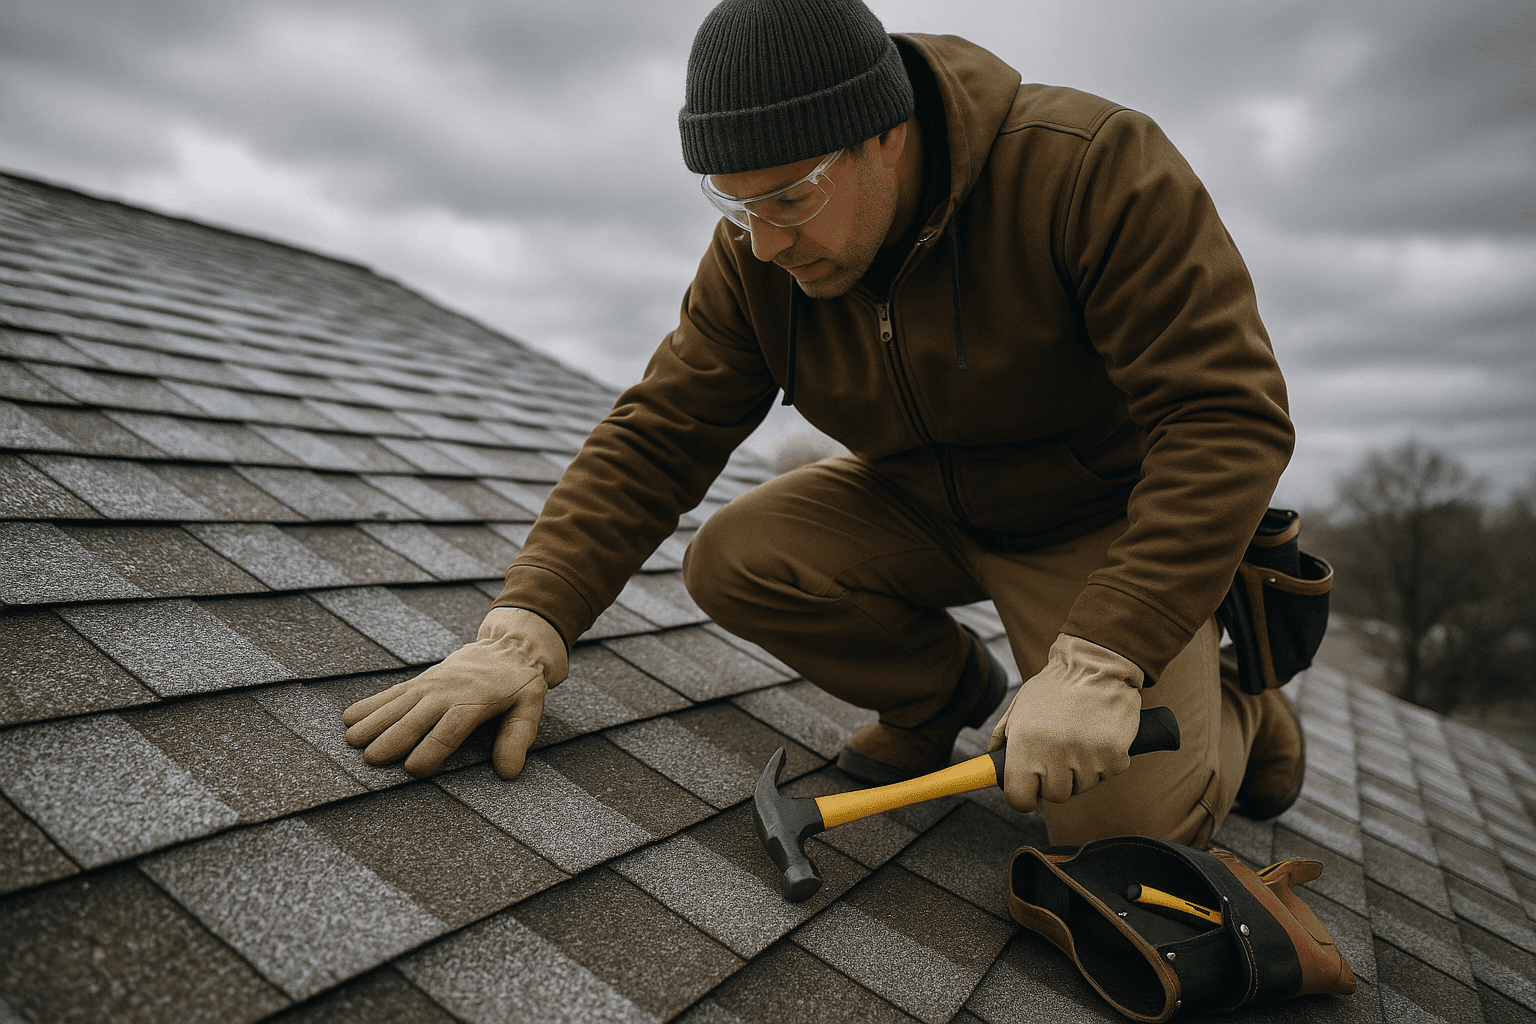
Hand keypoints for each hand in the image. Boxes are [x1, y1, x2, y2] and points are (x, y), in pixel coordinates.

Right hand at [342, 607, 567, 778]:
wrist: (509, 647)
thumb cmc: (519, 684)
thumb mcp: (530, 708)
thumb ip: (517, 738)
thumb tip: (508, 772)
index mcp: (472, 702)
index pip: (446, 731)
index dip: (428, 753)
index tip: (413, 771)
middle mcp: (445, 693)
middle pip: (414, 720)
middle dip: (392, 741)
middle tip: (371, 761)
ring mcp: (428, 685)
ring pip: (395, 706)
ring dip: (373, 722)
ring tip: (351, 742)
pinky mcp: (418, 682)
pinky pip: (390, 694)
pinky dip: (369, 706)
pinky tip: (348, 719)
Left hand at [987, 633, 1142, 810]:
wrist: (1096, 664)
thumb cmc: (1056, 685)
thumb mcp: (1020, 704)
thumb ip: (1002, 735)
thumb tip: (992, 758)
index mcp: (1025, 744)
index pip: (1019, 798)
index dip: (1025, 795)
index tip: (1030, 789)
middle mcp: (1055, 755)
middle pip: (1054, 796)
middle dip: (1056, 780)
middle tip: (1060, 752)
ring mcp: (1087, 758)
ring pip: (1083, 787)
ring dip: (1081, 769)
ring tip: (1080, 737)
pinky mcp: (1115, 757)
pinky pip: (1107, 775)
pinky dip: (1105, 761)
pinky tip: (1099, 735)